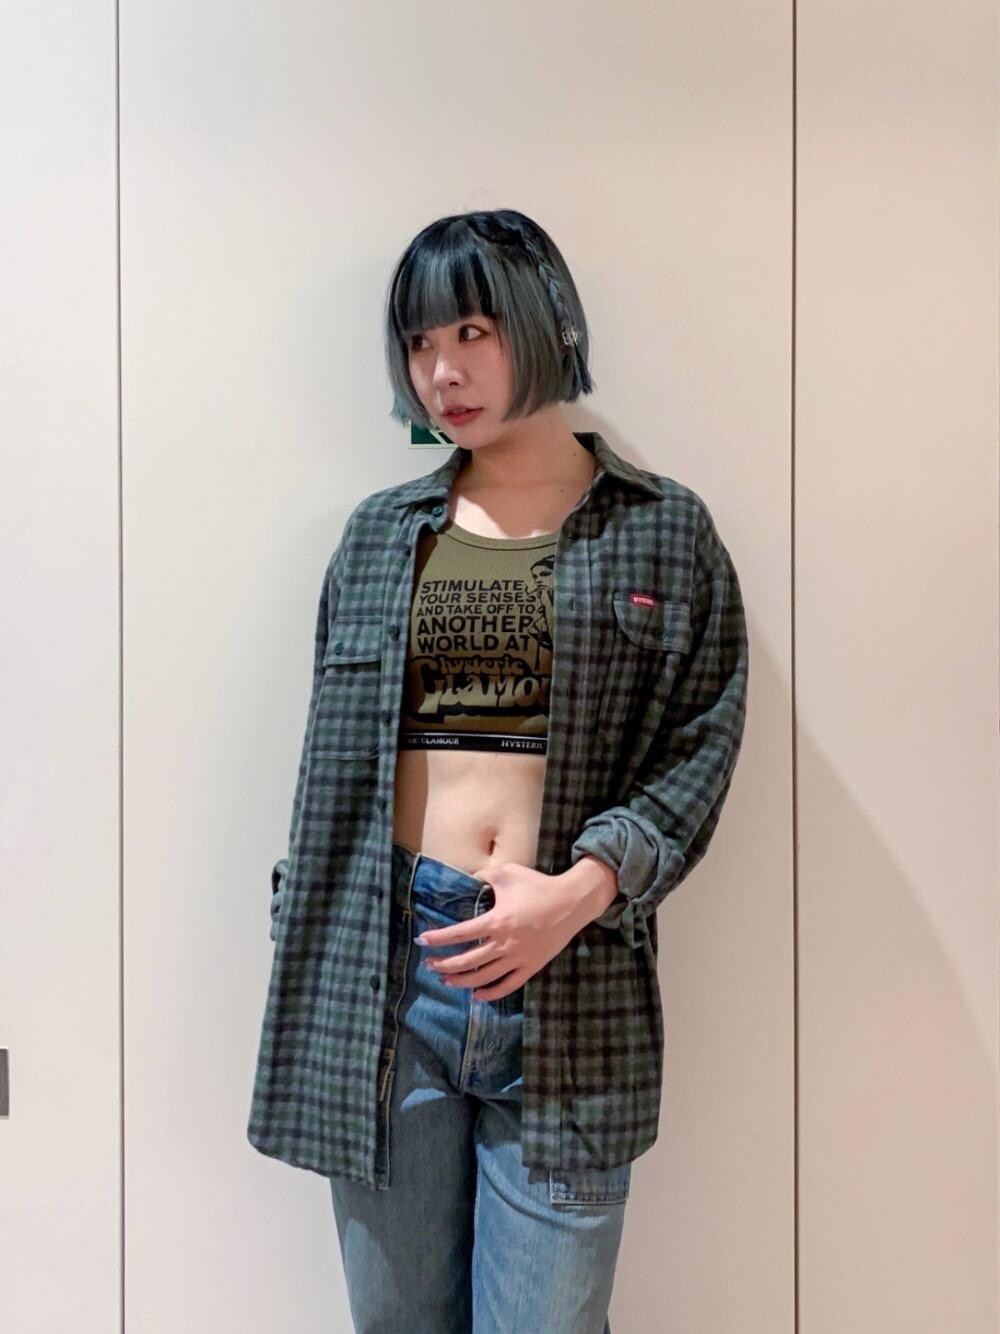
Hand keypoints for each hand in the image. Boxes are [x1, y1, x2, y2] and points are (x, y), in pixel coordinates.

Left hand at [414, 861, 588, 1000]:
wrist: (572, 902)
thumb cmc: (538, 886)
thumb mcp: (508, 873)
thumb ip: (485, 875)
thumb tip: (468, 878)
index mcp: (497, 920)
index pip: (461, 933)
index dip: (439, 938)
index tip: (422, 941)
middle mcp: (505, 943)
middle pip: (468, 960)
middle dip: (445, 964)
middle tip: (430, 964)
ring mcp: (518, 958)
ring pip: (484, 977)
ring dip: (462, 981)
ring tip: (446, 980)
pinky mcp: (531, 967)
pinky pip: (508, 985)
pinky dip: (491, 993)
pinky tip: (477, 995)